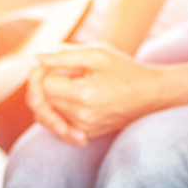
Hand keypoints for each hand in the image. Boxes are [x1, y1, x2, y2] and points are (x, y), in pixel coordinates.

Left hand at [28, 45, 168, 143]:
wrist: (150, 93)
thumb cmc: (124, 70)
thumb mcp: (97, 54)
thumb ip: (64, 55)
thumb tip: (37, 59)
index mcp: (84, 95)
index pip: (45, 85)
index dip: (50, 71)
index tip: (67, 65)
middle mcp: (82, 117)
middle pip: (45, 101)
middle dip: (50, 84)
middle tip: (70, 73)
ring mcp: (85, 129)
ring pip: (49, 113)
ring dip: (54, 97)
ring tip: (73, 83)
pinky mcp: (87, 134)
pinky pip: (60, 124)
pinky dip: (59, 111)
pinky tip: (72, 98)